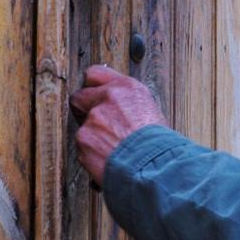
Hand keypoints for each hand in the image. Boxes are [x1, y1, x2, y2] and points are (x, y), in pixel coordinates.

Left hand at [70, 63, 167, 187]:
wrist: (156, 165)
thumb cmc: (161, 144)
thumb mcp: (150, 112)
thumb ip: (127, 105)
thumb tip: (117, 111)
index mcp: (128, 88)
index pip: (95, 73)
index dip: (91, 87)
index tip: (92, 95)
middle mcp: (109, 97)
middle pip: (79, 97)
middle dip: (83, 111)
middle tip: (95, 124)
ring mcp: (94, 117)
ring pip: (82, 126)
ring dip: (92, 137)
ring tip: (112, 150)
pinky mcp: (84, 137)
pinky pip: (82, 146)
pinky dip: (91, 154)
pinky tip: (109, 160)